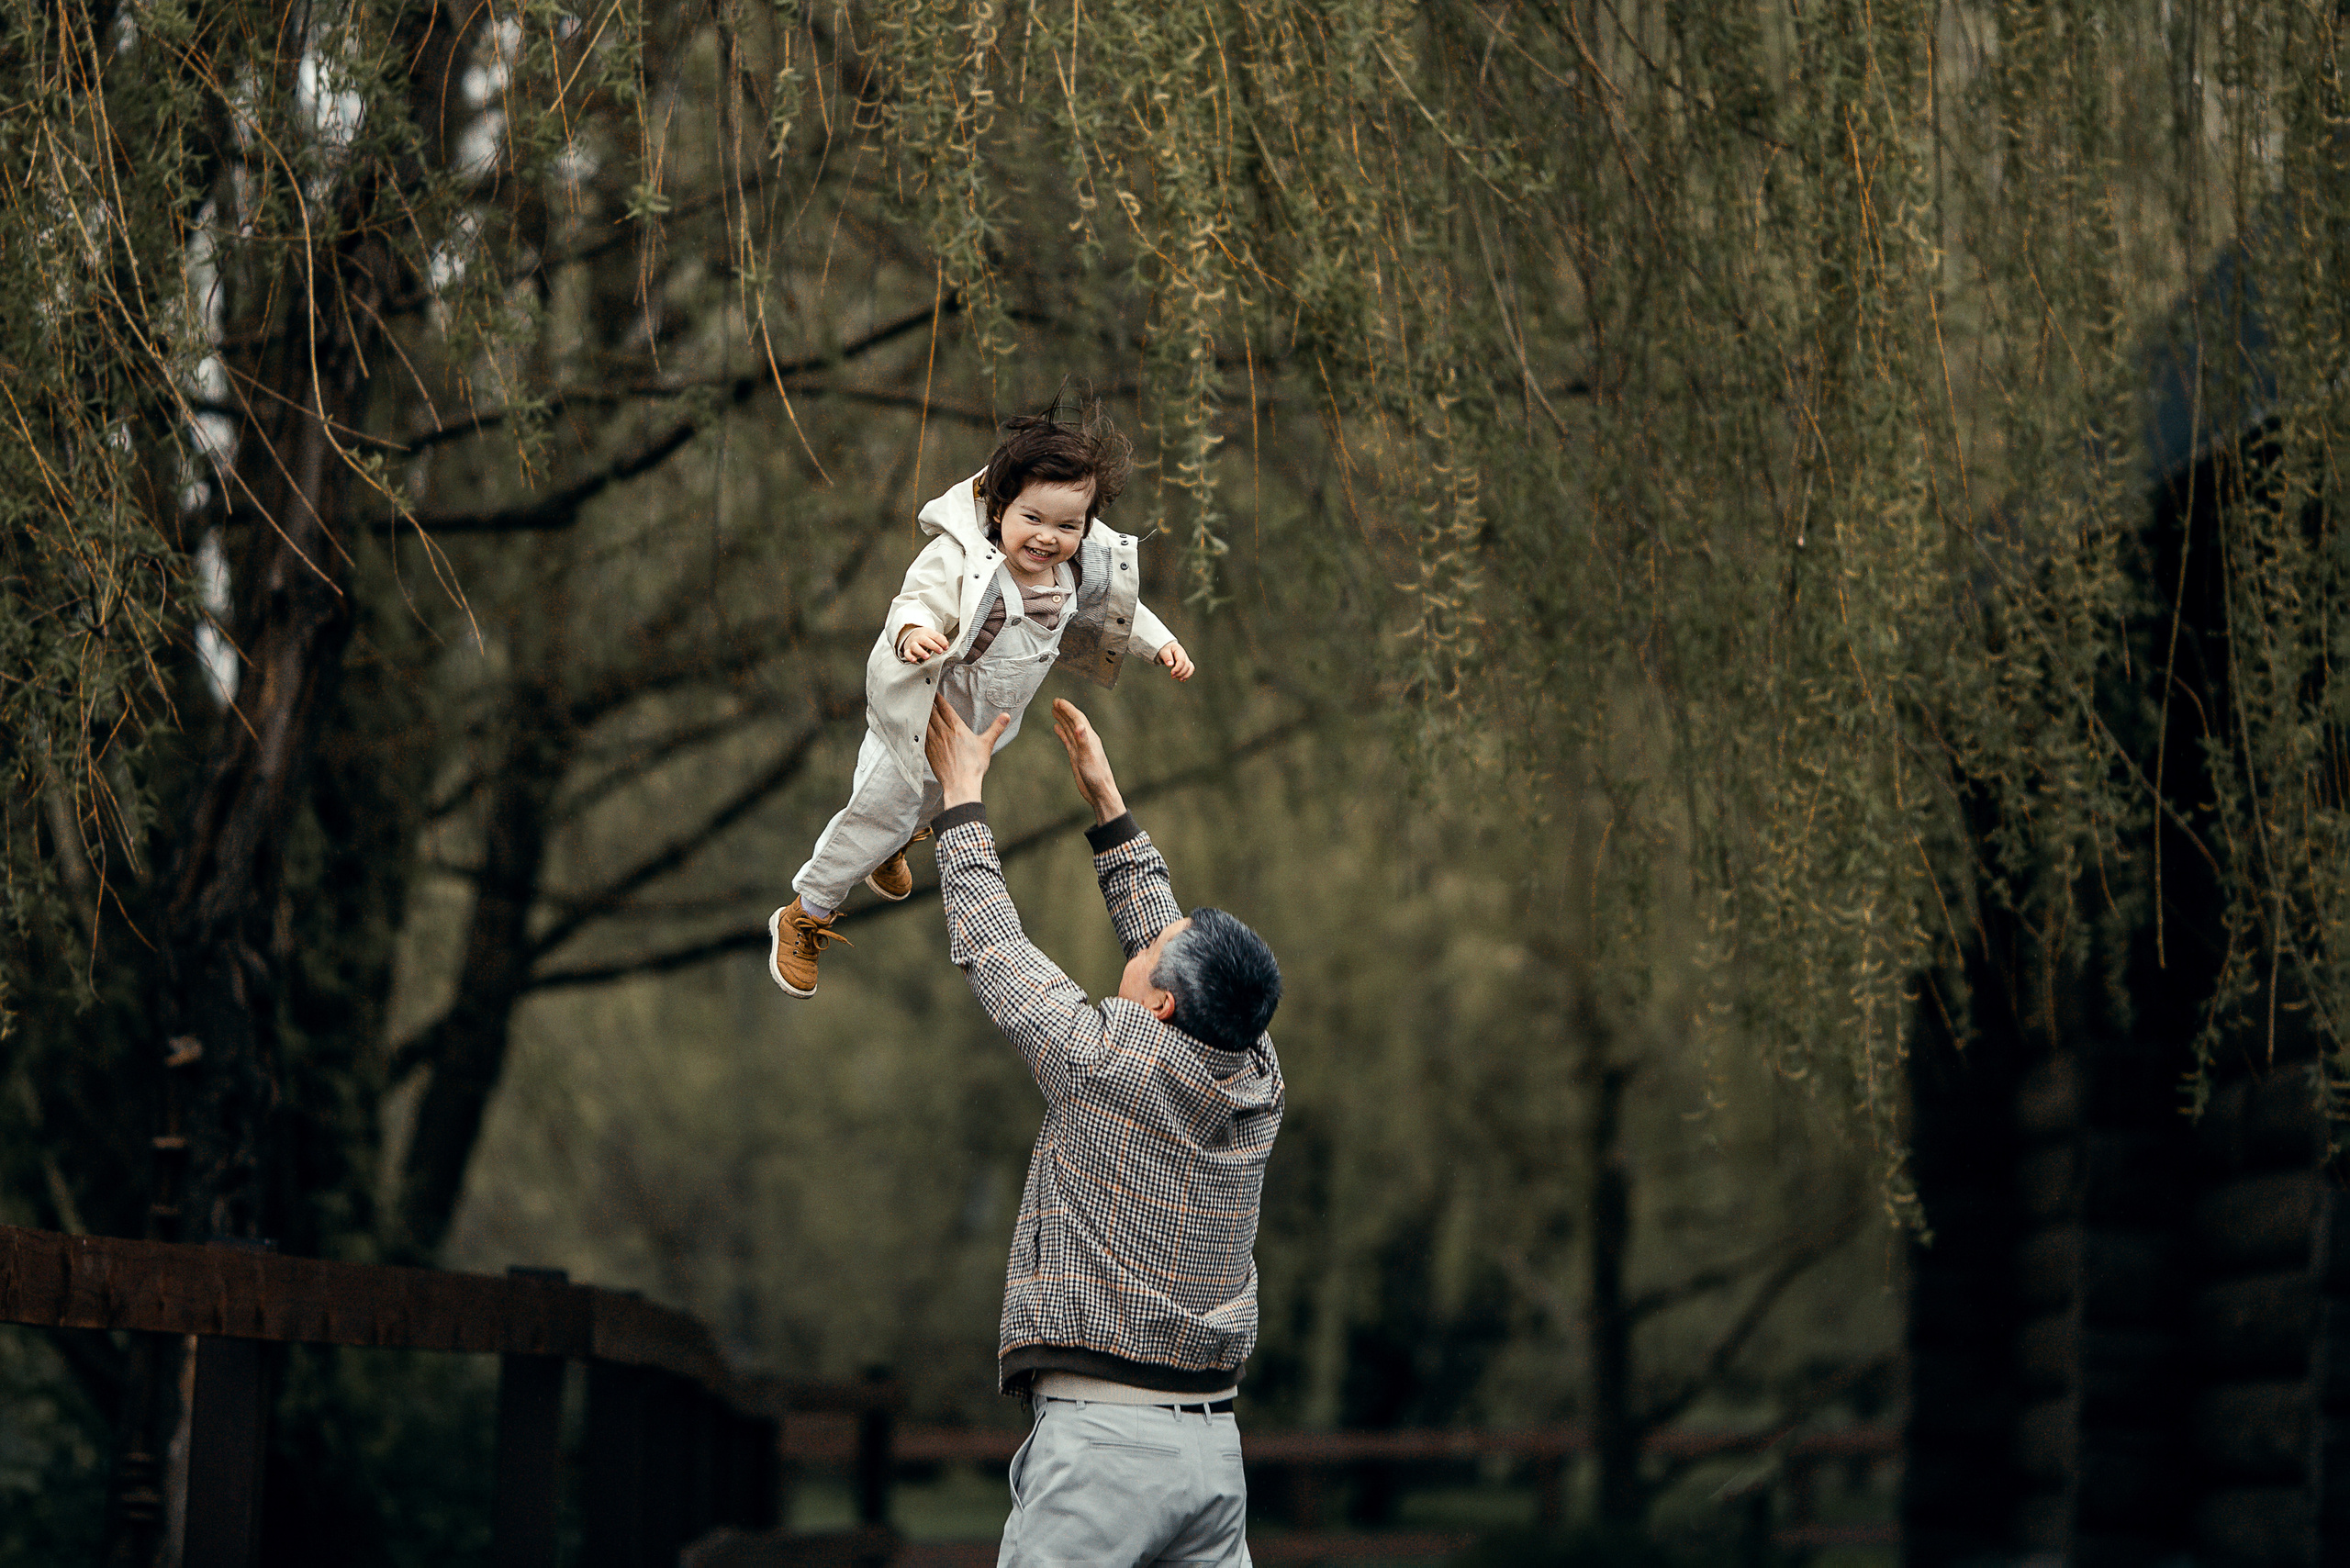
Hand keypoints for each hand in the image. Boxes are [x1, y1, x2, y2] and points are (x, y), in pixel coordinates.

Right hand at [899, 626, 950, 662]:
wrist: (911, 635)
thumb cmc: (925, 637)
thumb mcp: (933, 636)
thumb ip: (941, 639)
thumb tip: (946, 645)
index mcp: (926, 632)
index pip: (935, 636)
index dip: (941, 642)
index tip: (946, 647)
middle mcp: (919, 637)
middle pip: (925, 640)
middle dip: (933, 646)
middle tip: (940, 651)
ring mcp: (912, 644)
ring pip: (915, 646)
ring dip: (921, 652)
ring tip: (927, 657)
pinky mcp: (908, 650)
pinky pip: (907, 653)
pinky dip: (910, 657)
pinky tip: (914, 660)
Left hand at [925, 697, 1009, 807]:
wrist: (960, 784)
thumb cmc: (974, 765)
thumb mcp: (987, 744)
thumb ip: (996, 728)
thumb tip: (1006, 716)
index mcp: (957, 728)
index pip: (945, 708)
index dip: (938, 698)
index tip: (933, 691)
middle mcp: (943, 732)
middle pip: (932, 712)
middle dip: (927, 702)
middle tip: (922, 694)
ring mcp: (934, 742)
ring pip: (924, 722)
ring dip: (921, 713)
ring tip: (917, 706)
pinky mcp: (928, 751)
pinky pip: (921, 735)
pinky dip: (918, 727)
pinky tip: (916, 725)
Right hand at [1051, 698, 1126, 824]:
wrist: (1100, 792)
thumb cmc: (1096, 776)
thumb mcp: (1088, 758)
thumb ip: (1083, 741)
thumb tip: (1079, 725)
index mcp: (1090, 738)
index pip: (1078, 718)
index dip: (1068, 709)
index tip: (1057, 701)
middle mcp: (1086, 741)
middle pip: (1074, 721)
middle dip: (1065, 710)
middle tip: (1054, 701)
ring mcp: (1081, 748)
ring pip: (1070, 729)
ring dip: (1063, 719)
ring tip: (1054, 710)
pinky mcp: (1077, 756)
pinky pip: (1068, 740)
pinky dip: (1062, 732)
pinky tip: (1057, 728)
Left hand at [1156, 641, 1194, 681]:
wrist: (1168, 649)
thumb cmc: (1165, 650)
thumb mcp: (1164, 651)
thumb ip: (1167, 657)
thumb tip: (1170, 664)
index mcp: (1179, 651)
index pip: (1181, 661)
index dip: (1178, 668)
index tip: (1172, 673)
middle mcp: (1185, 655)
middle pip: (1186, 666)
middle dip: (1180, 673)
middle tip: (1172, 677)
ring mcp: (1186, 660)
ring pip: (1190, 668)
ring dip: (1185, 675)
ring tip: (1179, 680)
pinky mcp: (1186, 664)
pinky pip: (1190, 670)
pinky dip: (1187, 675)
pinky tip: (1182, 679)